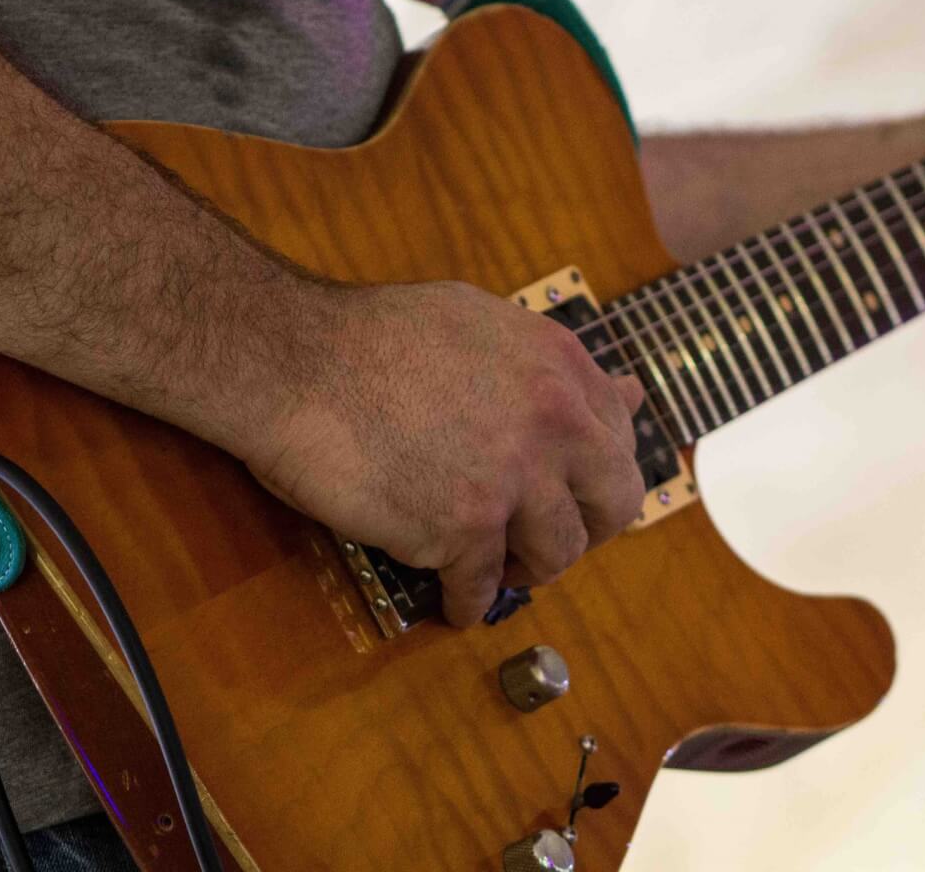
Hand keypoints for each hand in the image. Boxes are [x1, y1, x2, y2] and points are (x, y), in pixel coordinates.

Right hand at [251, 281, 644, 625]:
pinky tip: (452, 599)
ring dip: (527, 568)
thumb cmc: (372, 336)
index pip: (620, 438)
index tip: (569, 487)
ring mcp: (511, 479)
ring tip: (495, 565)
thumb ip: (553, 366)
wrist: (295, 362)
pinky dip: (467, 601)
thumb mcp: (482, 323)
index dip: (594, 472)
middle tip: (546, 535)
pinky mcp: (462, 529)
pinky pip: (481, 587)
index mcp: (561, 365)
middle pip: (614, 504)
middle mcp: (553, 422)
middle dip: (586, 528)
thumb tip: (629, 392)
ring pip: (556, 554)